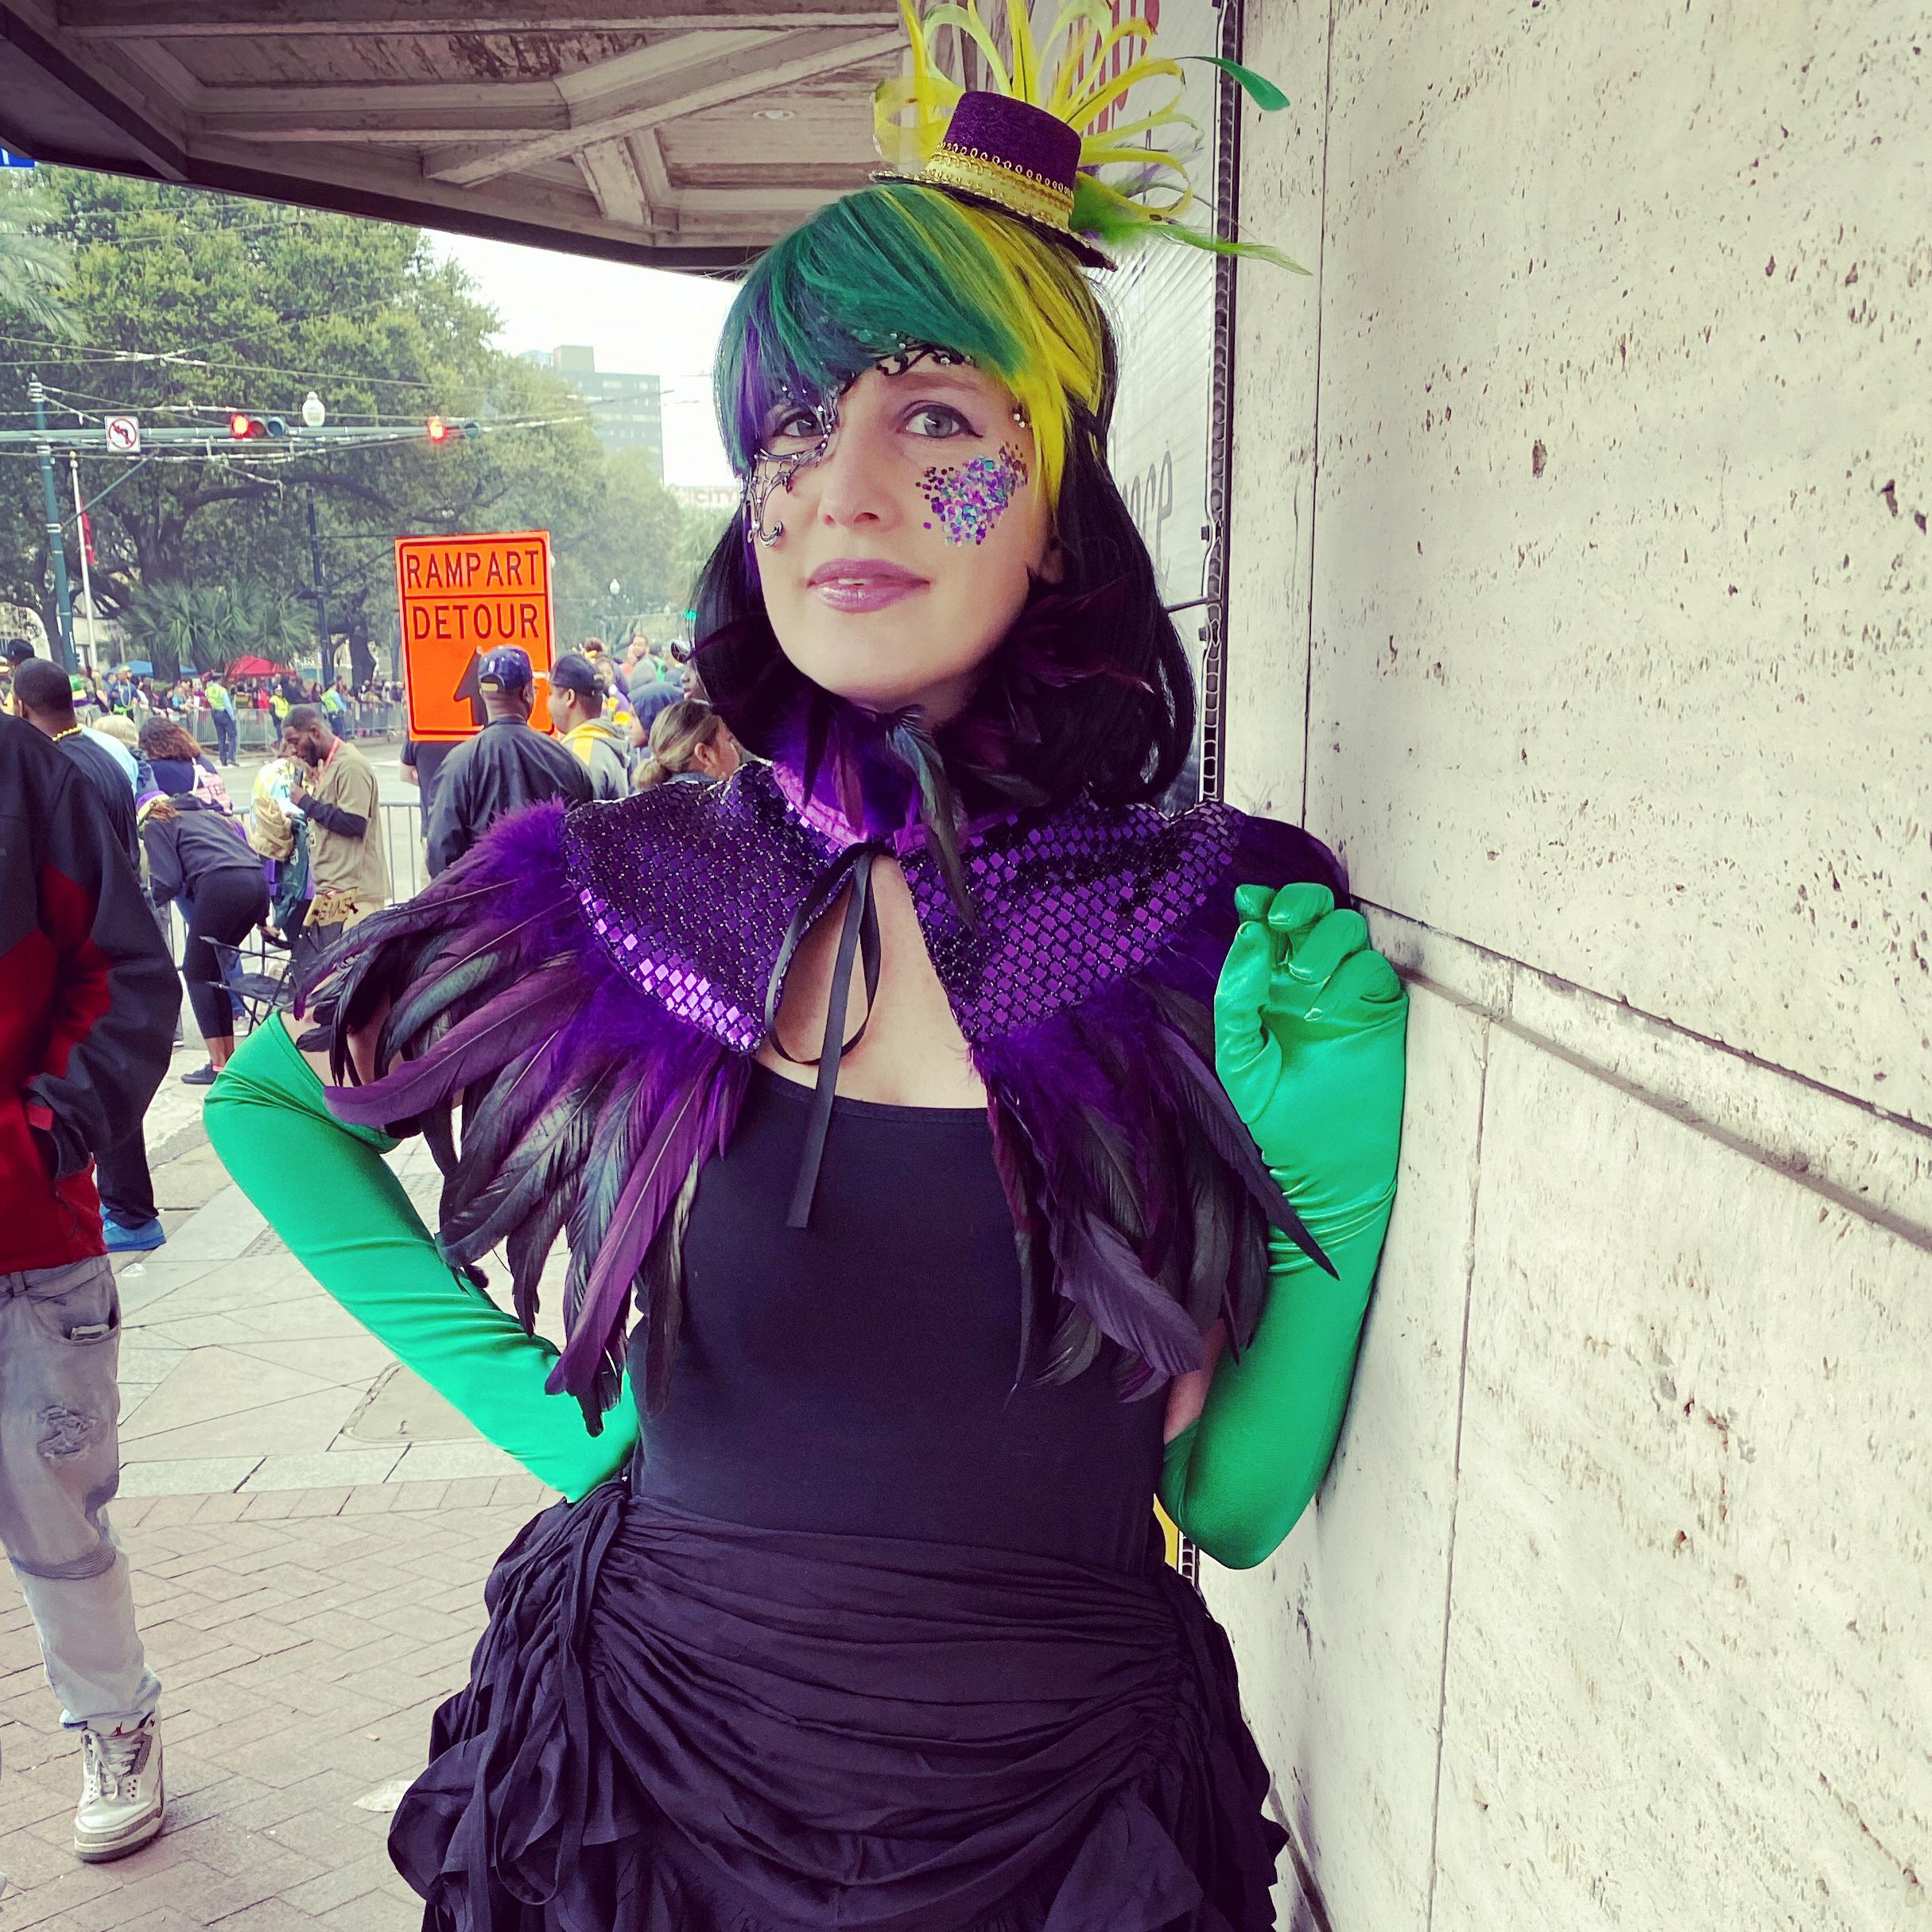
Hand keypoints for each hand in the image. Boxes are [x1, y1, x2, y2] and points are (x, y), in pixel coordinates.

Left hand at [287, 768, 306, 799]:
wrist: (305, 803)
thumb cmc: (306, 796)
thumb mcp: (304, 790)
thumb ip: (300, 788)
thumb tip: (299, 788)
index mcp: (295, 787)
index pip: (292, 783)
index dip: (292, 783)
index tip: (292, 783)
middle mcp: (292, 791)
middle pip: (289, 787)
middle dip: (291, 787)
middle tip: (293, 788)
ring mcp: (291, 795)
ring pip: (290, 793)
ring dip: (292, 793)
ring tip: (296, 795)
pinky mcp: (291, 800)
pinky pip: (291, 798)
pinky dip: (292, 798)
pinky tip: (296, 799)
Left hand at [1214, 883, 1406, 1235]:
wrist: (1325, 1162)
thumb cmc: (1278, 1114)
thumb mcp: (1240, 1059)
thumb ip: (1237, 999)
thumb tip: (1250, 933)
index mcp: (1269, 983)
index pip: (1268, 925)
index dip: (1261, 903)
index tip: (1249, 901)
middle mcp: (1310, 977)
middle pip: (1313, 912)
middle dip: (1298, 903)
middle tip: (1279, 921)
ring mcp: (1348, 990)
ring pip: (1347, 929)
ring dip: (1321, 940)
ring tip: (1299, 977)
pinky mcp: (1382, 1009)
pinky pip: (1373, 969)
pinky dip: (1348, 976)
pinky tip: (1321, 1010)